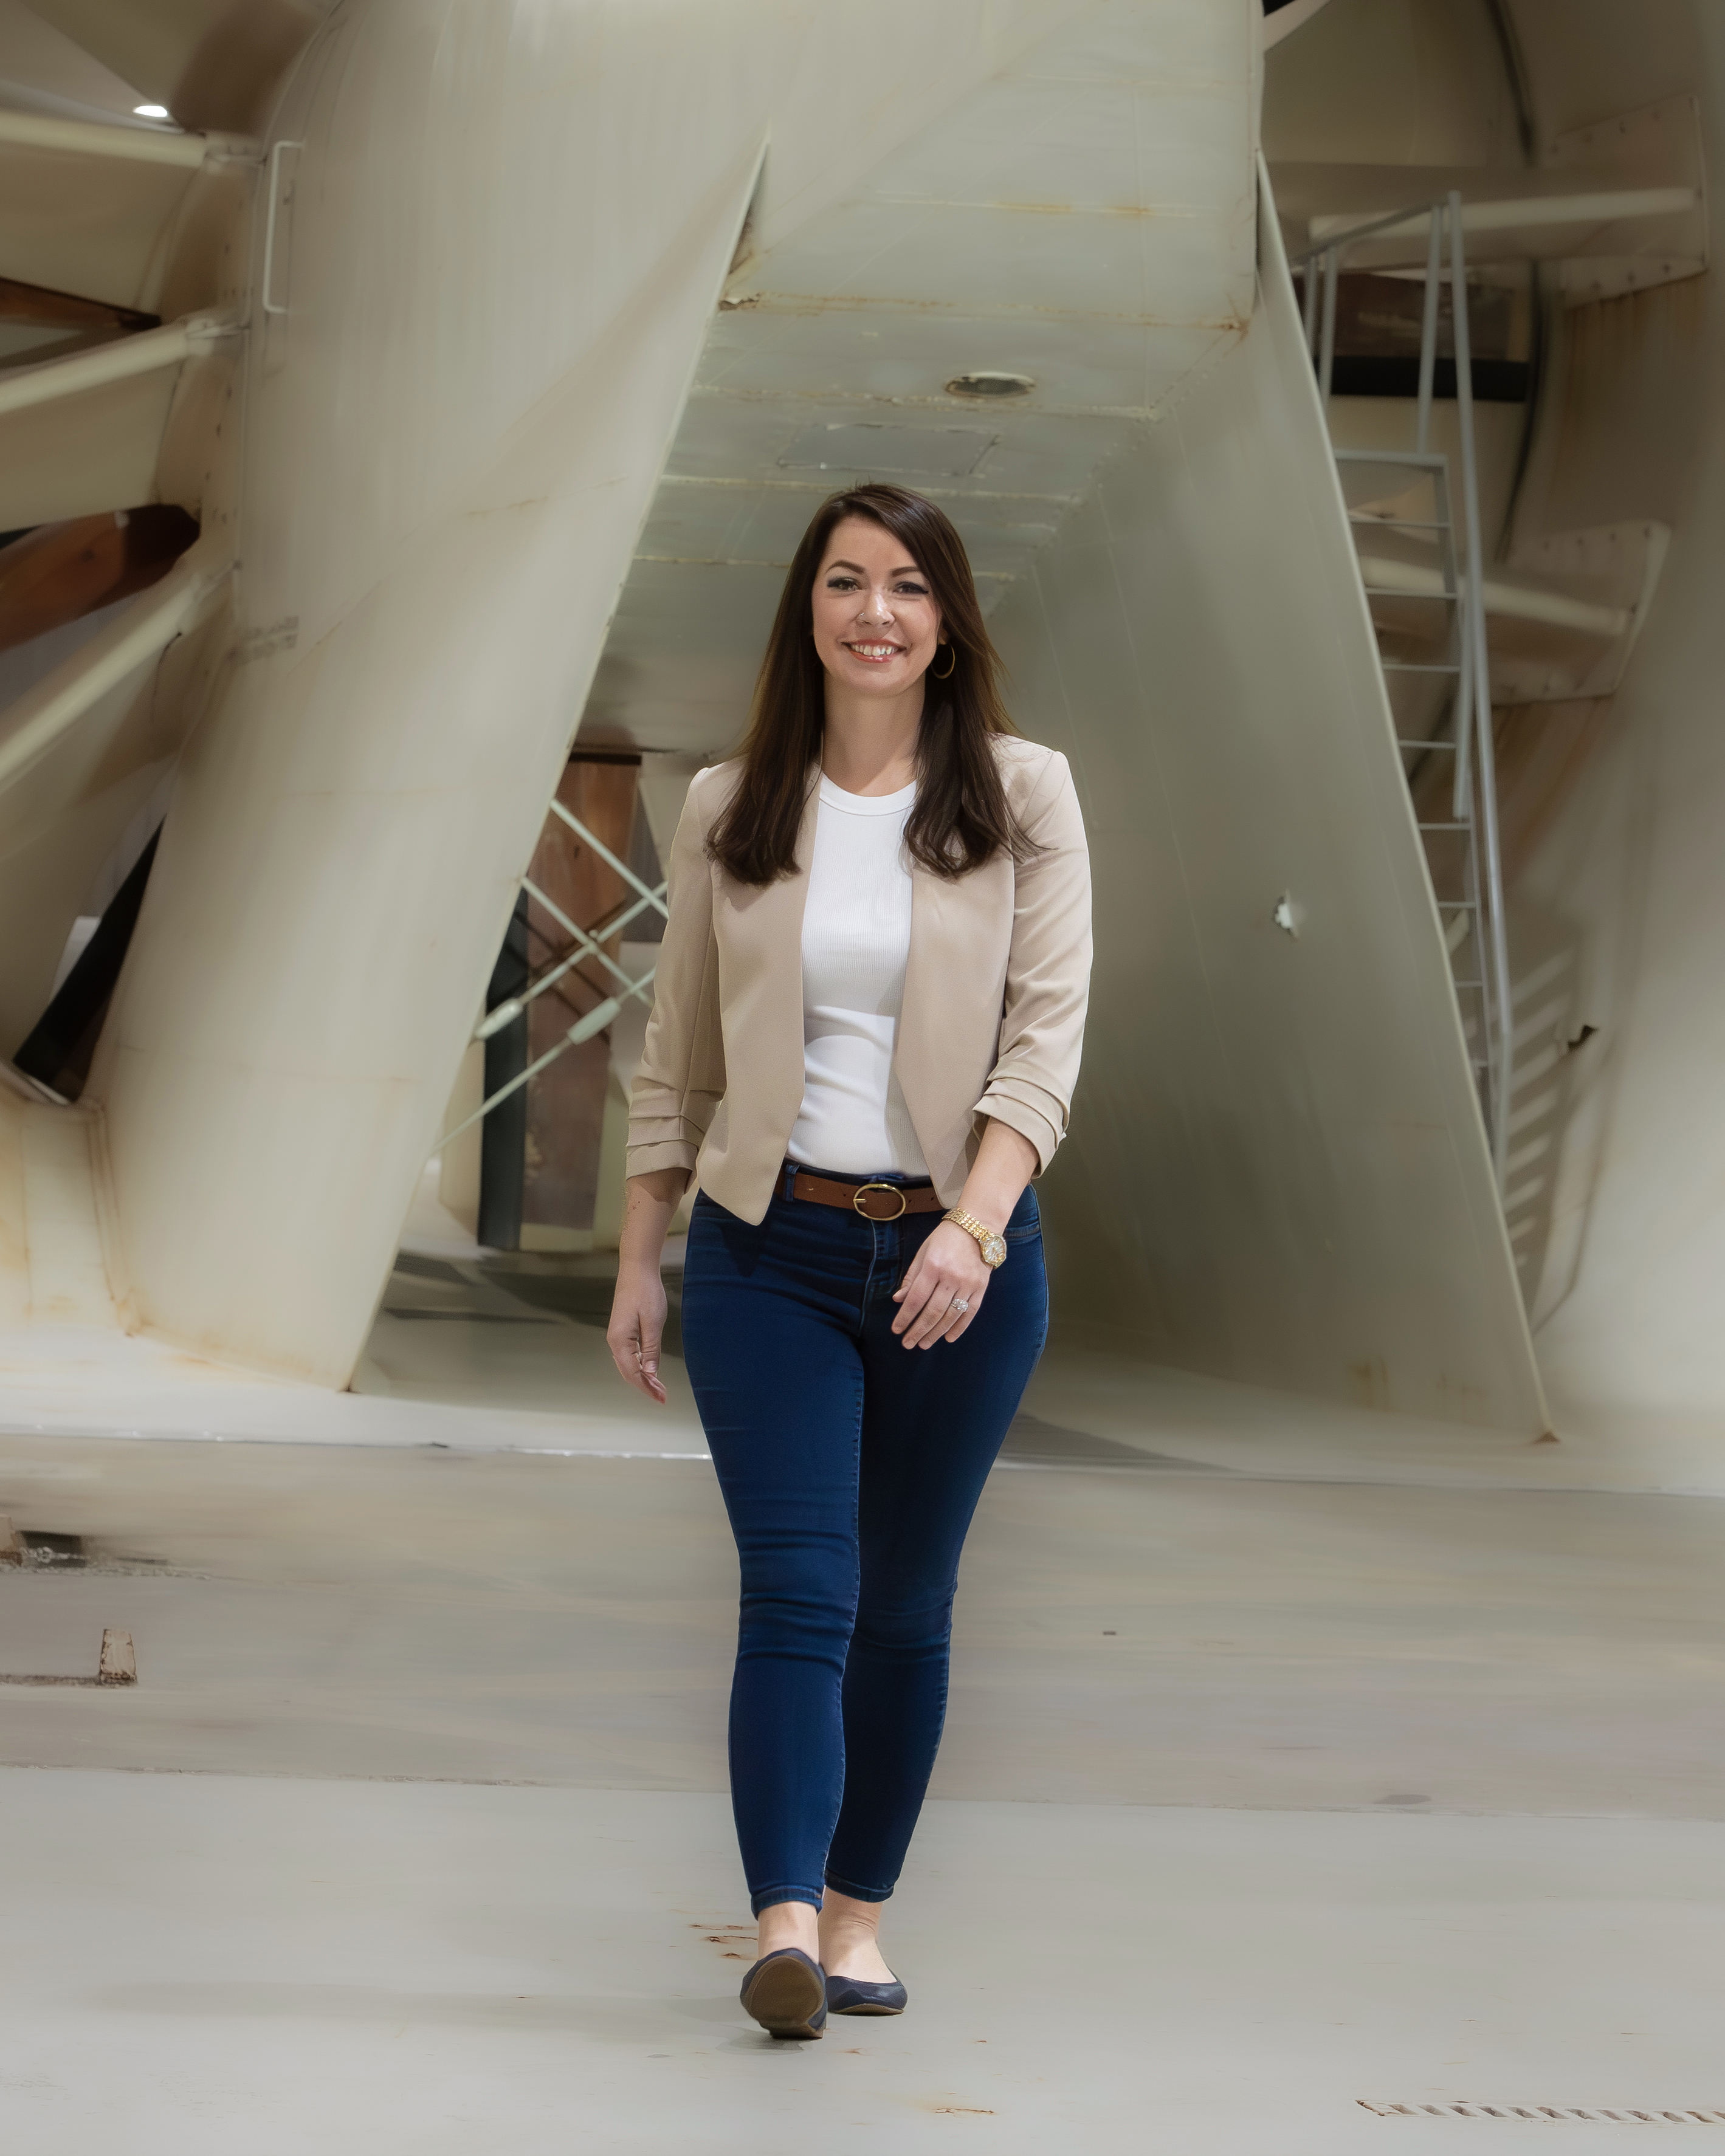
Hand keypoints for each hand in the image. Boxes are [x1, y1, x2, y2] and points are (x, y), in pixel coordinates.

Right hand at [607, 1259, 668, 1401]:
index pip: (633, 1373)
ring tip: (658, 1387)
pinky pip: (628, 1355)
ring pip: (627, 1364)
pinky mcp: (621, 1330)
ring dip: (642, 1377)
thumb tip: (650, 1372)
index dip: (647, 1388)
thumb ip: (651, 1349)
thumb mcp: (653, 1322)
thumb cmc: (646, 1292)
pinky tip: (648, 1369)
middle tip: (663, 1397)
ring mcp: (616, 1335)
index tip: (661, 1398)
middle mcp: (614, 1341)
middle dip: (645, 1386)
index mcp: (620, 1340)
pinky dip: (639, 1365)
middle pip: (628, 1372)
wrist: (637, 1270)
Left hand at [891, 1220, 991, 1348]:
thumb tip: (898, 1300)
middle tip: (908, 1344)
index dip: (905, 1317)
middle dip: (918, 1330)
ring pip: (950, 1315)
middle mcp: (951, 1276)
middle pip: (932, 1311)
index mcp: (933, 1266)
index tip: (896, 1330)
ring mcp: (968, 1283)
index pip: (916, 1299)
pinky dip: (960, 1328)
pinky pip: (970, 1313)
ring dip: (936, 1333)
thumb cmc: (944, 1239)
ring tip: (924, 1343)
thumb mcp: (923, 1253)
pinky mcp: (981, 1288)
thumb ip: (911, 1278)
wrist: (976, 1227)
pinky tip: (949, 1338)